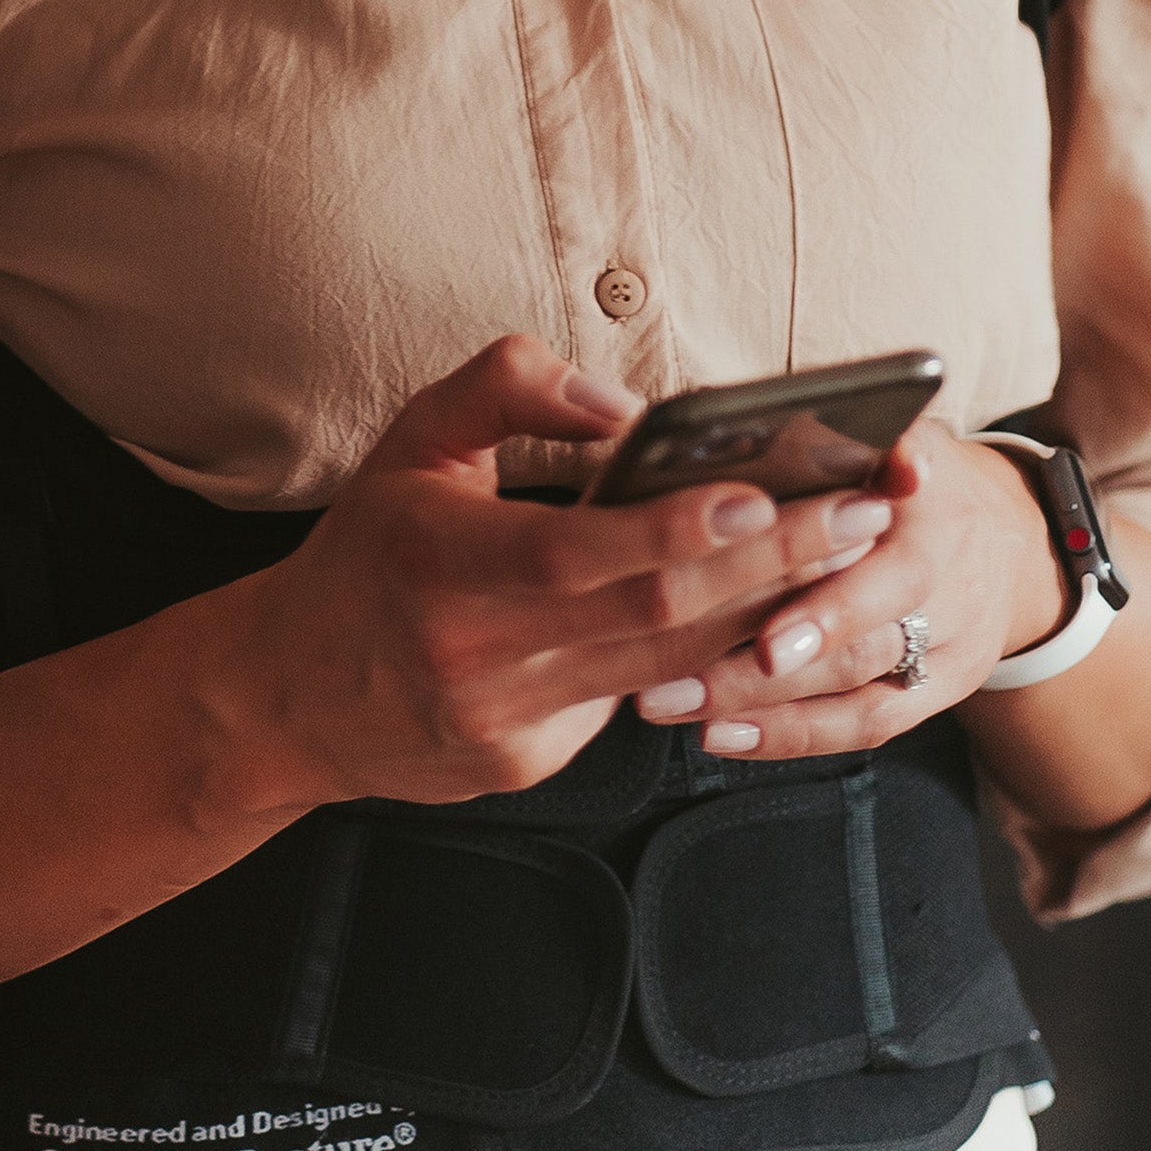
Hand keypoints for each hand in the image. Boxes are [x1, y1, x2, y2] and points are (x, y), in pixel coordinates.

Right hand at [219, 335, 904, 811]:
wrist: (289, 692)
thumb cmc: (366, 551)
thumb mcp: (409, 442)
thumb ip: (506, 389)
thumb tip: (624, 406)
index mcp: (438, 561)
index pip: (575, 552)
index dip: (673, 529)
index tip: (761, 492)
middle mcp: (474, 652)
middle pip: (651, 616)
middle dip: (772, 564)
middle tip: (862, 516)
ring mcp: (506, 721)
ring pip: (665, 668)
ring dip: (766, 611)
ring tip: (845, 555)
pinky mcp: (529, 761)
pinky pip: (632, 701)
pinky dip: (701, 654)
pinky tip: (760, 609)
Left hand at [632, 422, 1067, 759]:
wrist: (1008, 541)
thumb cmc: (909, 478)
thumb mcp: (896, 434)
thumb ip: (847, 436)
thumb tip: (789, 428)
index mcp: (931, 508)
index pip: (877, 543)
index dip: (820, 574)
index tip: (754, 589)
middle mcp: (947, 583)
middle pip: (866, 628)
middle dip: (773, 658)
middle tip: (685, 672)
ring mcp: (947, 646)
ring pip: (856, 685)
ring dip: (762, 702)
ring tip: (677, 702)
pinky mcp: (934, 694)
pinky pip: (864, 726)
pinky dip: (790, 736)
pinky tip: (719, 735)